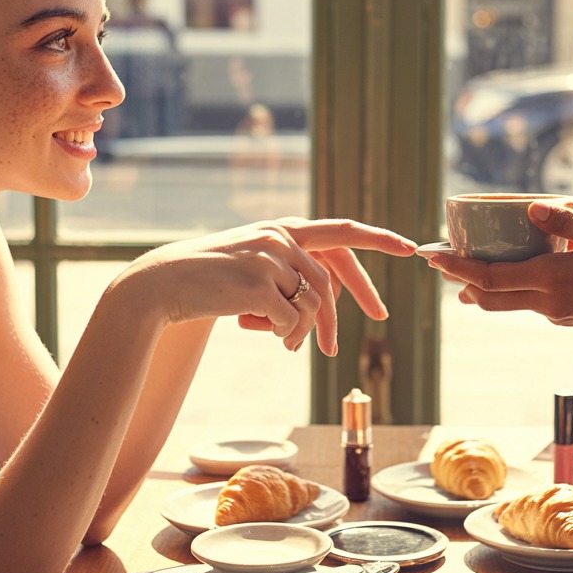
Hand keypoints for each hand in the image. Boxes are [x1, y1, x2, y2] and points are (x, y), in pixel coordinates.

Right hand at [119, 218, 414, 354]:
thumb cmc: (208, 282)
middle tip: (351, 338)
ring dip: (303, 332)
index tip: (410, 248)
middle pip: (331, 281)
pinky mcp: (259, 285)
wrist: (162, 284)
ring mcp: (270, 259)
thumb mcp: (253, 266)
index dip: (378, 239)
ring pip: (314, 306)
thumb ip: (288, 273)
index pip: (341, 231)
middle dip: (347, 310)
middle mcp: (280, 238)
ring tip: (284, 343)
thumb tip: (322, 309)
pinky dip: (283, 335)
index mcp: (282, 229)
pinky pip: (292, 322)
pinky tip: (259, 333)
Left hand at [424, 201, 572, 334]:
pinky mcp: (563, 316)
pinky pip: (525, 303)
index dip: (458, 268)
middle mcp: (547, 300)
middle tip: (437, 261)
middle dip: (459, 279)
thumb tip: (531, 206)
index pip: (491, 277)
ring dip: (479, 288)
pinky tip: (506, 273)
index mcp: (553, 278)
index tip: (434, 258)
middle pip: (488, 296)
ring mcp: (555, 312)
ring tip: (460, 270)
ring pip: (504, 303)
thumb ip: (567, 220)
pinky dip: (506, 289)